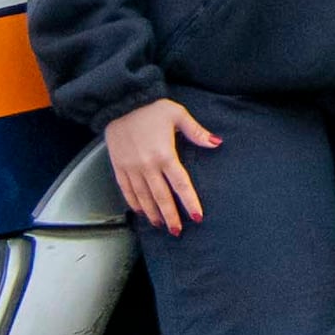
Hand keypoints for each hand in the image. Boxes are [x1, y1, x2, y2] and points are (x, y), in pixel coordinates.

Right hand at [106, 97, 216, 230]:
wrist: (119, 103)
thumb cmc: (150, 108)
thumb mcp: (178, 114)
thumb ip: (197, 131)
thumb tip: (216, 142)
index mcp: (165, 154)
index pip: (181, 184)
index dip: (189, 202)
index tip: (197, 216)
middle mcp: (147, 165)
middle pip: (161, 197)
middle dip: (171, 216)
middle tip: (177, 231)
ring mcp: (131, 168)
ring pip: (143, 197)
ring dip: (153, 213)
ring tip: (161, 224)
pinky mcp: (118, 167)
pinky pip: (126, 190)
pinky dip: (134, 203)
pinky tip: (141, 211)